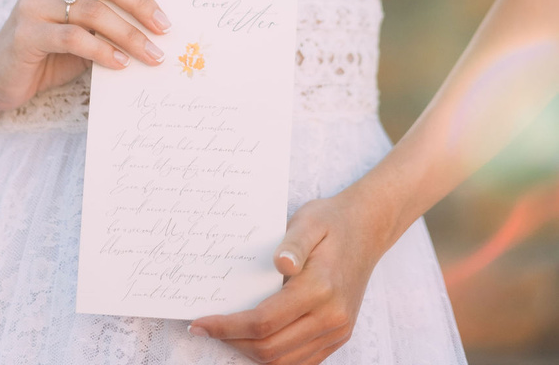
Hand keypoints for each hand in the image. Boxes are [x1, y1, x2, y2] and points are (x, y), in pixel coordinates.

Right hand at [0, 0, 174, 111]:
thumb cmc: (49, 52)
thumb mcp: (84, 29)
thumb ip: (110, 18)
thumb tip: (160, 22)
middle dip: (141, 2)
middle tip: (166, 27)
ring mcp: (33, 5)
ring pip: (92, 10)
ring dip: (129, 35)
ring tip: (153, 55)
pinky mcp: (25, 34)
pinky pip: (73, 38)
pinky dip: (102, 52)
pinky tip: (120, 64)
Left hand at [188, 186, 387, 364]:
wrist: (368, 228)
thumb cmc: (332, 220)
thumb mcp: (309, 220)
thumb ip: (293, 242)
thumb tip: (280, 263)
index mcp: (320, 288)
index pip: (264, 322)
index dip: (228, 327)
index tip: (201, 323)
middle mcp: (331, 317)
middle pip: (271, 349)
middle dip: (233, 342)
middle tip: (207, 329)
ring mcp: (337, 330)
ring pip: (285, 361)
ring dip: (251, 353)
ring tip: (227, 334)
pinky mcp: (338, 335)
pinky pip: (301, 360)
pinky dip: (274, 356)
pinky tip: (255, 339)